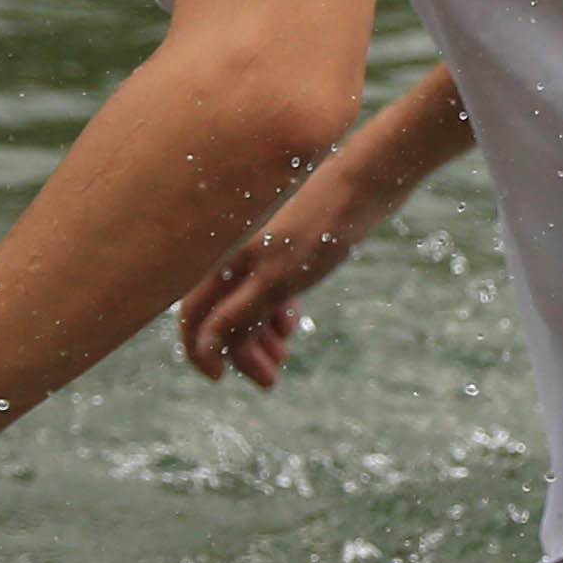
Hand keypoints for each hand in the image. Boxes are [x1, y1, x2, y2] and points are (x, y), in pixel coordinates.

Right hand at [179, 181, 368, 384]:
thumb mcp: (278, 280)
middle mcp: (233, 252)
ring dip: (260, 334)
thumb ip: (238, 315)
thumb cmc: (321, 227)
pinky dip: (275, 310)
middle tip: (269, 380)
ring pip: (248, 299)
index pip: (194, 314)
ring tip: (282, 359)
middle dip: (241, 349)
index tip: (218, 379)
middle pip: (223, 311)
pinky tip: (290, 326)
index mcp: (221, 259)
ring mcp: (260, 246)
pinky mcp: (288, 243)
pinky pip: (269, 285)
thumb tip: (204, 350)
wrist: (368, 181)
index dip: (201, 349)